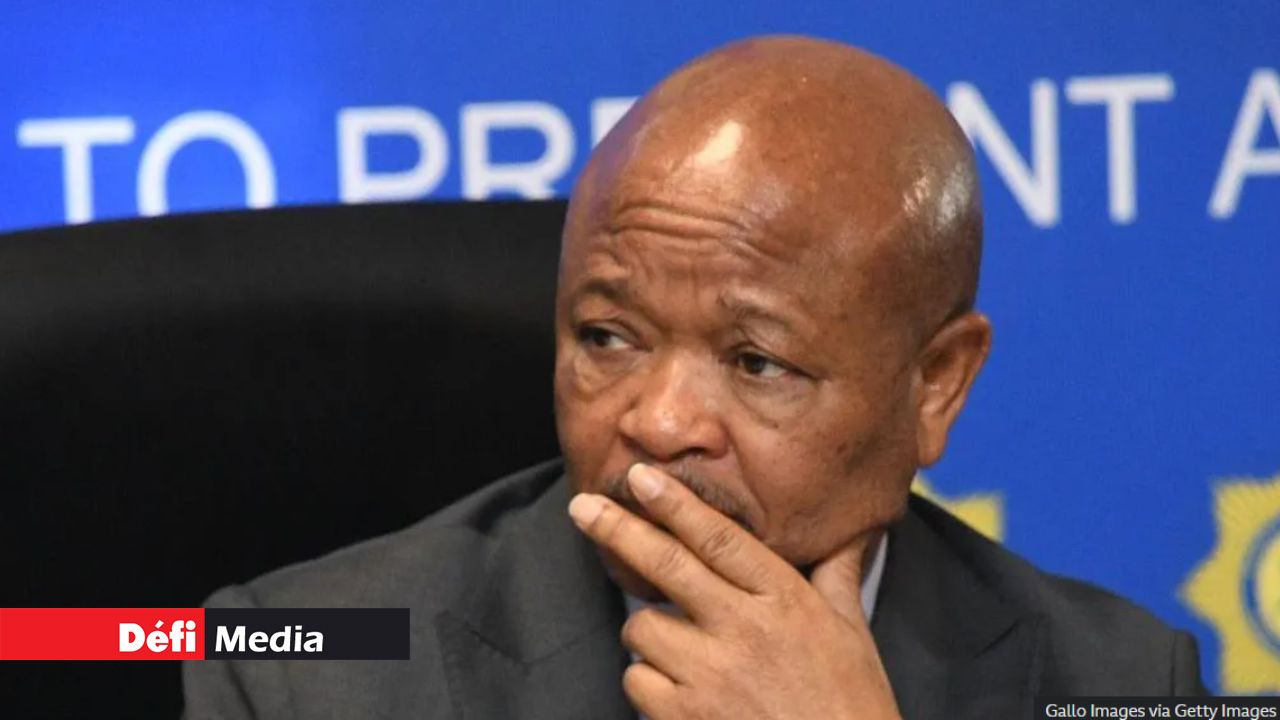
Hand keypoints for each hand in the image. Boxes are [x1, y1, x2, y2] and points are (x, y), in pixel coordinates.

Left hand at [568, 463, 900, 719]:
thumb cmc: (850, 704)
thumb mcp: (853, 632)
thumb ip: (839, 574)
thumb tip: (856, 531)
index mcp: (786, 600)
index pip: (719, 539)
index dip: (675, 503)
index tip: (640, 476)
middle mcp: (745, 630)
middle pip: (667, 565)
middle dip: (618, 530)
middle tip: (583, 507)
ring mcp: (711, 676)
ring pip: (642, 628)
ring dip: (647, 632)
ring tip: (677, 646)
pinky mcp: (685, 717)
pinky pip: (636, 681)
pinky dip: (646, 681)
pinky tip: (676, 688)